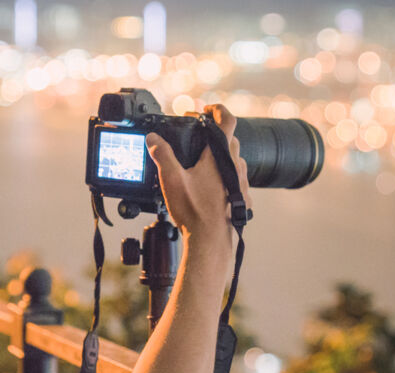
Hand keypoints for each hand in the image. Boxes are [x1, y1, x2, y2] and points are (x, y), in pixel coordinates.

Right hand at [145, 104, 251, 247]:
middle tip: (198, 136)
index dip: (218, 109)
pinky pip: (235, 181)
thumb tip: (153, 138)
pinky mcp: (242, 199)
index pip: (226, 120)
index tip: (207, 109)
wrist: (211, 242)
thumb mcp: (172, 179)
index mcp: (219, 156)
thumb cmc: (194, 212)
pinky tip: (210, 188)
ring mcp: (241, 183)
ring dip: (220, 158)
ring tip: (201, 164)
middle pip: (229, 140)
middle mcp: (235, 166)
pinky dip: (224, 178)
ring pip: (233, 161)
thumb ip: (162, 155)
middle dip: (214, 135)